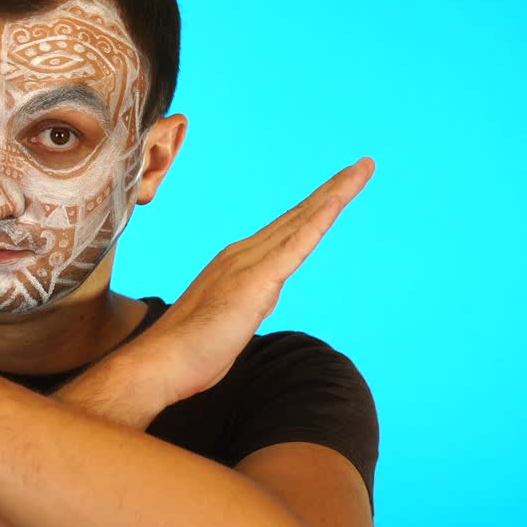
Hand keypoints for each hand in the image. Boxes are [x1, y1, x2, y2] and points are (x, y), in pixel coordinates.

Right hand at [123, 157, 375, 405]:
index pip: (287, 230)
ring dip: (335, 193)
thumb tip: (261, 298)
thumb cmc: (192, 350)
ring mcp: (250, 262)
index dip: (315, 208)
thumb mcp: (231, 321)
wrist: (163, 361)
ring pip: (303, 220)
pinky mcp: (257, 279)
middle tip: (363, 165)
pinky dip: (319, 219)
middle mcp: (244, 253)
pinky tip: (338, 201)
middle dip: (334, 188)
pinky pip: (296, 244)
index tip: (340, 189)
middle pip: (299, 215)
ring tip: (361, 170)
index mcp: (239, 262)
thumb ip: (249, 303)